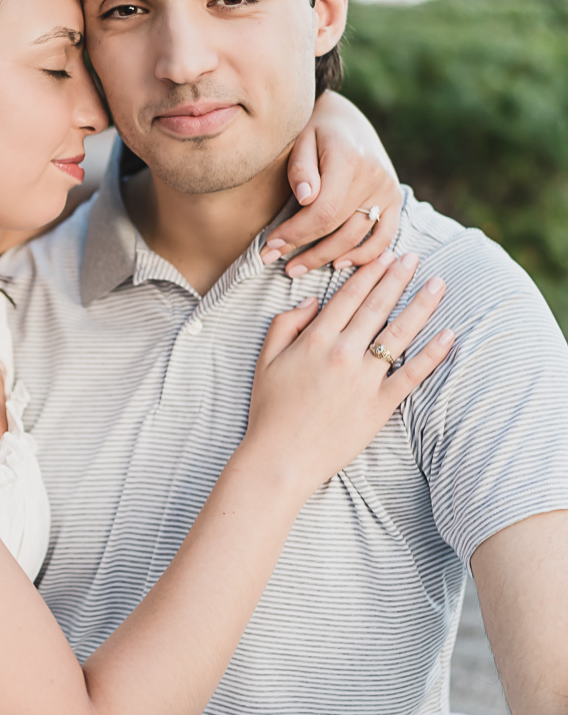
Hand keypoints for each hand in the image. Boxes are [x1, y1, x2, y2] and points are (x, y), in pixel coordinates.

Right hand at [246, 250, 453, 498]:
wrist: (281, 459)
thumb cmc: (269, 411)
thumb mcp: (265, 359)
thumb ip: (285, 324)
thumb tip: (313, 301)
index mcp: (315, 340)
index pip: (348, 296)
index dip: (369, 273)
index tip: (385, 255)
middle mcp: (343, 353)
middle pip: (377, 307)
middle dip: (397, 277)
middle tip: (414, 257)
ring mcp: (364, 379)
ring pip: (399, 333)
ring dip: (421, 305)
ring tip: (438, 284)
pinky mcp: (380, 405)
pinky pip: (411, 375)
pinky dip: (432, 354)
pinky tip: (448, 335)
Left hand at [262, 91, 400, 277]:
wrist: (345, 120)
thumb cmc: (314, 130)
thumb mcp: (300, 140)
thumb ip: (301, 169)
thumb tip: (305, 199)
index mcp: (349, 159)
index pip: (322, 211)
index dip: (295, 233)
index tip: (270, 245)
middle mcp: (374, 175)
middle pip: (337, 227)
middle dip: (303, 248)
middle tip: (274, 260)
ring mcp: (388, 188)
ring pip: (357, 237)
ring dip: (325, 258)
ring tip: (296, 267)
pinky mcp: (395, 199)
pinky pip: (384, 236)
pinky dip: (363, 255)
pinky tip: (337, 264)